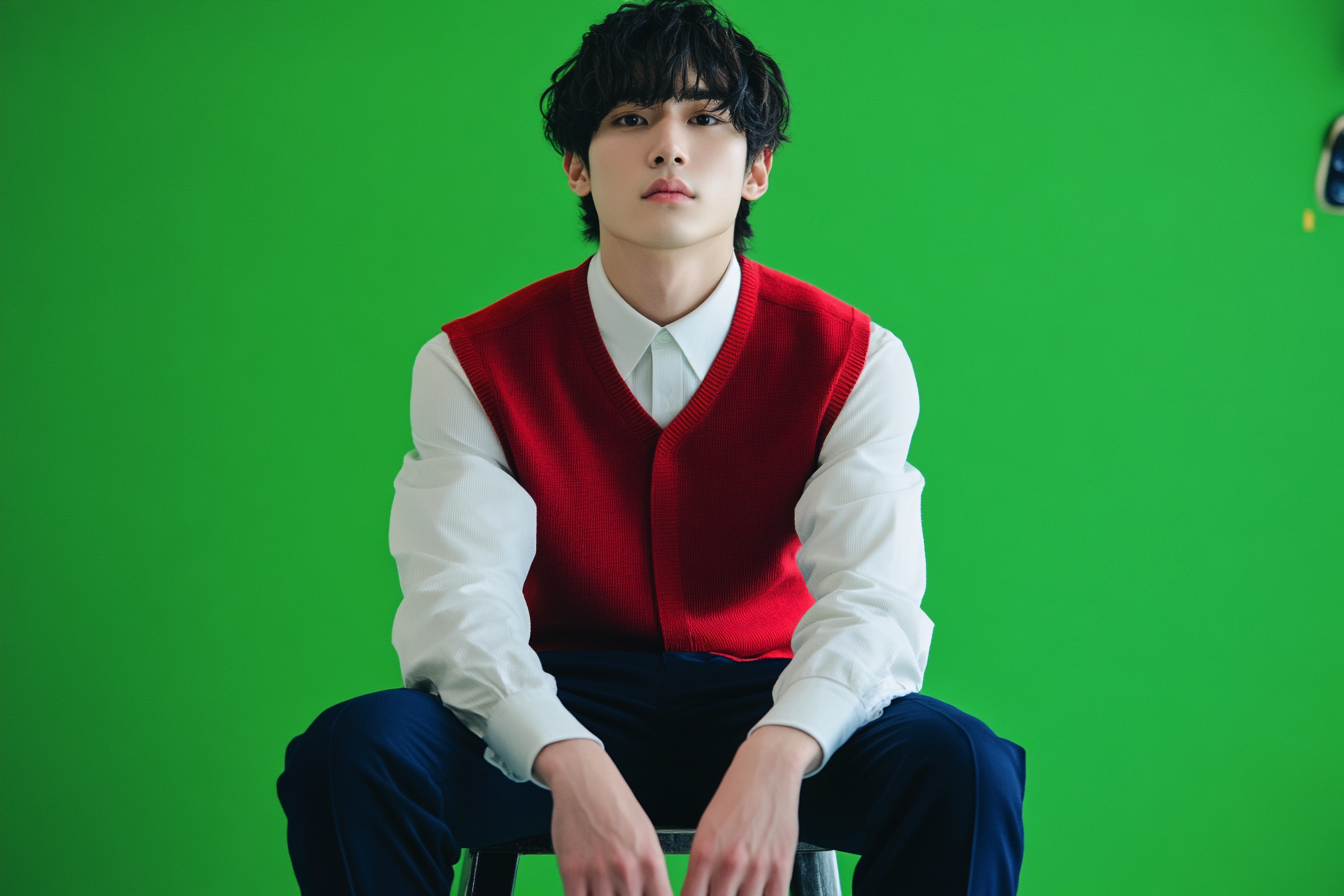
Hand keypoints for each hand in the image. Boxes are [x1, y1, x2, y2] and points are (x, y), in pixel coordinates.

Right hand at [533, 739, 673, 895]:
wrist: (585, 781)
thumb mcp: (646, 838)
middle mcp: (627, 870)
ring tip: (603, 886)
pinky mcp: (572, 871)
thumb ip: (650, 874)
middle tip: (620, 890)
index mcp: (651, 862)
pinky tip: (584, 890)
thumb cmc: (616, 806)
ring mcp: (599, 872)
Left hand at [682, 726, 822, 895]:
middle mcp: (729, 863)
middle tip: (722, 893)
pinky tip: (760, 894)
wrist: (766, 772)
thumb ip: (701, 867)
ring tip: (739, 891)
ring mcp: (756, 867)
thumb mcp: (706, 830)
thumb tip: (697, 894)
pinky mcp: (781, 867)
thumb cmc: (735, 799)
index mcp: (704, 853)